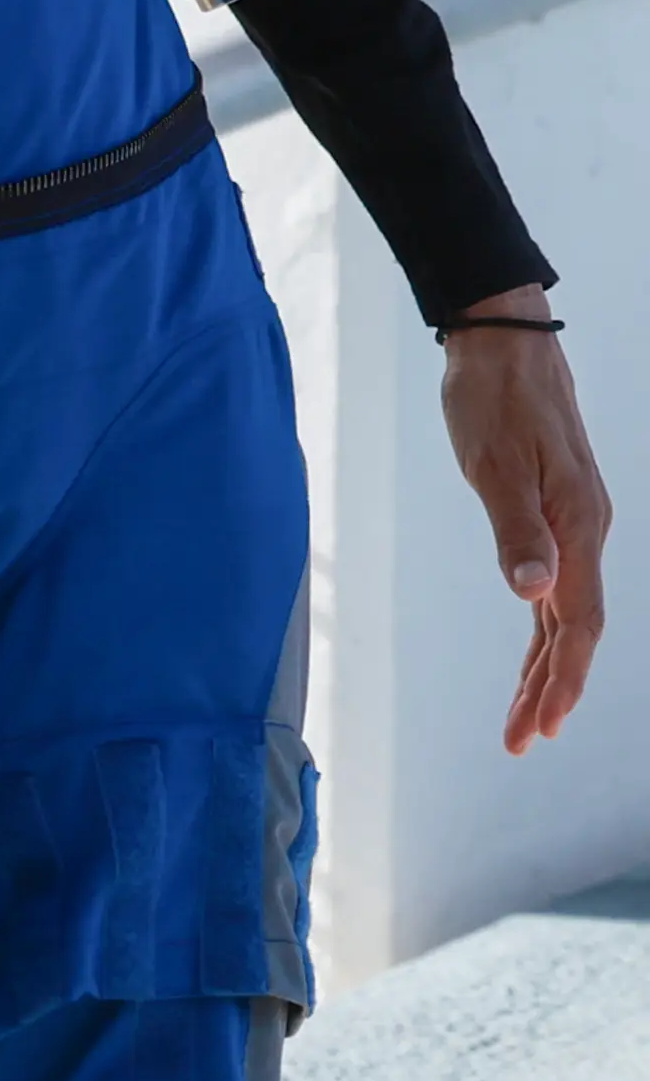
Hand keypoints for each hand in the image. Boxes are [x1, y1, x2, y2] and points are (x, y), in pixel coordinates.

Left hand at [443, 295, 609, 751]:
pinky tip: (535, 646)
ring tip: (525, 714)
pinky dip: (545, 624)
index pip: (577, 623)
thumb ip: (516, 530)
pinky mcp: (555, 511)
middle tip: (522, 740)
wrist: (503, 340)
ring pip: (566, 611)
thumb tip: (535, 595)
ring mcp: (574, 523)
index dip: (561, 680)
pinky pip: (557, 583)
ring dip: (546, 663)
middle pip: (574, 629)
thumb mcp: (494, 462)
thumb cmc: (493, 395)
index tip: (540, 727)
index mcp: (578, 526)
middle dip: (550, 688)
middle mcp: (586, 531)